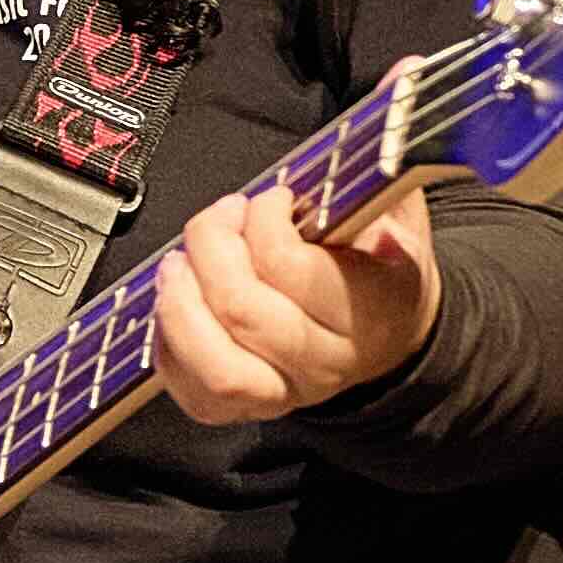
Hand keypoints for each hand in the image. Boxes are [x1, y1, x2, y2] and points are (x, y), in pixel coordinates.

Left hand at [146, 180, 438, 426]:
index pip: (290, 268)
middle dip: (211, 249)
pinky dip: (167, 340)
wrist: (389, 335)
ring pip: (215, 367)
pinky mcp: (242, 410)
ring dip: (180, 303)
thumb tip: (346, 152)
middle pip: (241, 312)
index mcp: (370, 309)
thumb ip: (366, 188)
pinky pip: (189, 387)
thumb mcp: (395, 218)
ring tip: (180, 263)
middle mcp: (327, 361)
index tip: (269, 199)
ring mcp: (284, 393)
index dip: (262, 222)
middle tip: (218, 219)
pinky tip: (179, 300)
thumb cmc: (378, 269)